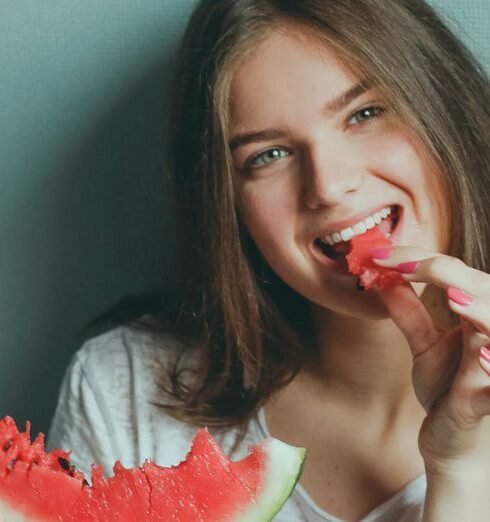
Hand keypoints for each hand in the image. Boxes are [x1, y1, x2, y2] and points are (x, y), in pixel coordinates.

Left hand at [372, 246, 489, 475]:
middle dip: (446, 273)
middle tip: (402, 264)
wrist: (454, 443)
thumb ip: (409, 314)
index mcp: (476, 318)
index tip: (375, 255)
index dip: (418, 260)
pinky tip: (480, 356)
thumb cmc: (448, 390)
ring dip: (480, 310)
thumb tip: (383, 280)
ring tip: (452, 295)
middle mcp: (489, 338)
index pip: (455, 275)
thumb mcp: (424, 347)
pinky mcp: (486, 401)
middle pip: (484, 291)